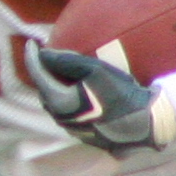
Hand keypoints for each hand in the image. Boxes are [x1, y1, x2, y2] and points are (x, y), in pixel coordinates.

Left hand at [21, 44, 167, 154]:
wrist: (144, 123)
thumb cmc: (120, 94)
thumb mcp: (95, 70)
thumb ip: (66, 61)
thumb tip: (43, 54)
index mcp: (59, 102)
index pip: (38, 75)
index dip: (32, 57)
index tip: (31, 43)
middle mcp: (60, 118)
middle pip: (44, 90)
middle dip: (43, 72)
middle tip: (48, 56)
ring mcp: (70, 128)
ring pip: (54, 102)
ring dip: (54, 86)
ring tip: (61, 71)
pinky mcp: (82, 133)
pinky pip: (66, 111)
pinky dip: (66, 96)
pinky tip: (77, 89)